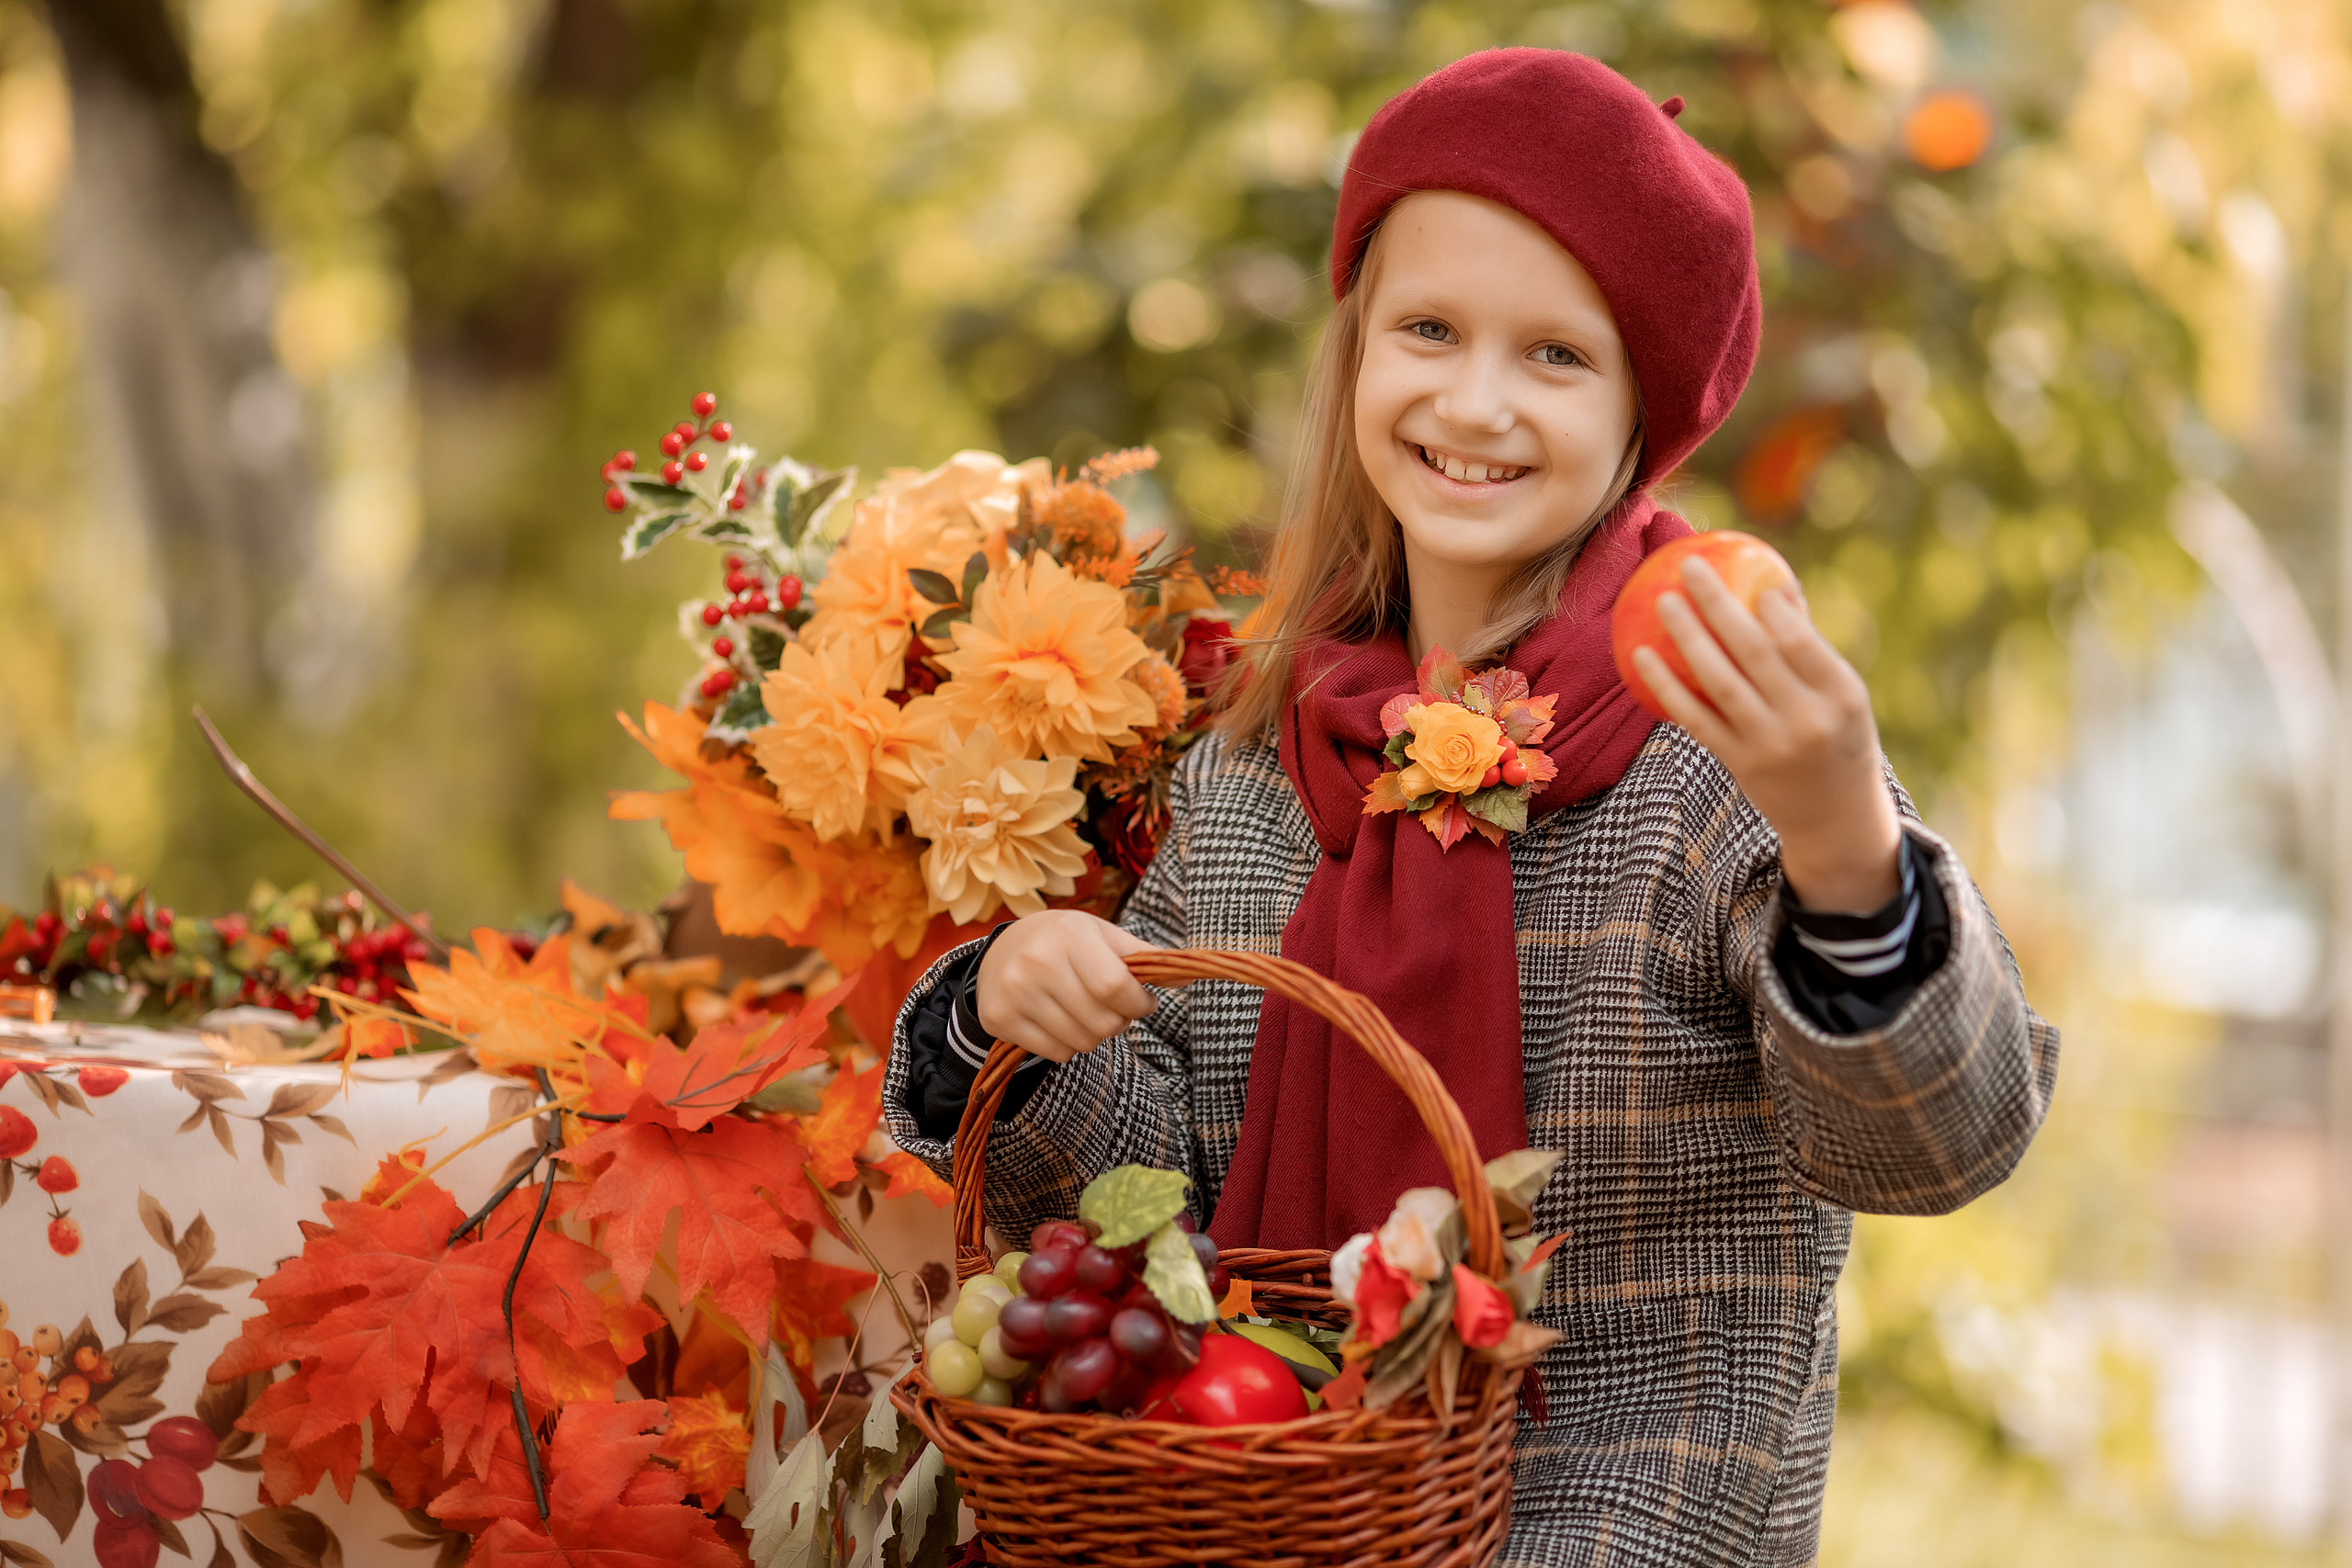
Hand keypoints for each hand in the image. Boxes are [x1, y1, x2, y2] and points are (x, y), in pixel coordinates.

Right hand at [975, 910, 1156, 1062]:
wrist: (1003, 949)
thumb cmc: (1066, 942)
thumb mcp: (1104, 935)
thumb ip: (1145, 957)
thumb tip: (1188, 975)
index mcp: (1070, 934)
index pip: (1116, 987)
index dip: (1140, 1003)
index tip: (1144, 1002)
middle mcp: (1038, 961)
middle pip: (1103, 1022)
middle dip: (1119, 1021)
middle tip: (1112, 1008)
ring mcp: (1015, 992)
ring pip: (1082, 1042)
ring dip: (1094, 1034)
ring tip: (1085, 1012)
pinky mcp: (999, 1018)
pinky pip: (1056, 1053)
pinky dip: (1068, 1044)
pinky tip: (1060, 1021)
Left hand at [1629, 558, 1902, 913]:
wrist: (1837, 818)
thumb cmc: (1838, 737)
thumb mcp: (1843, 695)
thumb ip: (1810, 647)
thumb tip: (1776, 586)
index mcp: (1842, 694)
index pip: (1800, 640)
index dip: (1770, 605)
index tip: (1742, 574)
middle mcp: (1806, 718)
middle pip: (1753, 651)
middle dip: (1717, 604)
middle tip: (1689, 567)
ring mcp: (1770, 744)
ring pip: (1718, 682)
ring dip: (1685, 638)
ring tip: (1663, 601)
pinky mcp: (1740, 764)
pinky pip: (1695, 718)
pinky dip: (1666, 686)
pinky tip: (1641, 656)